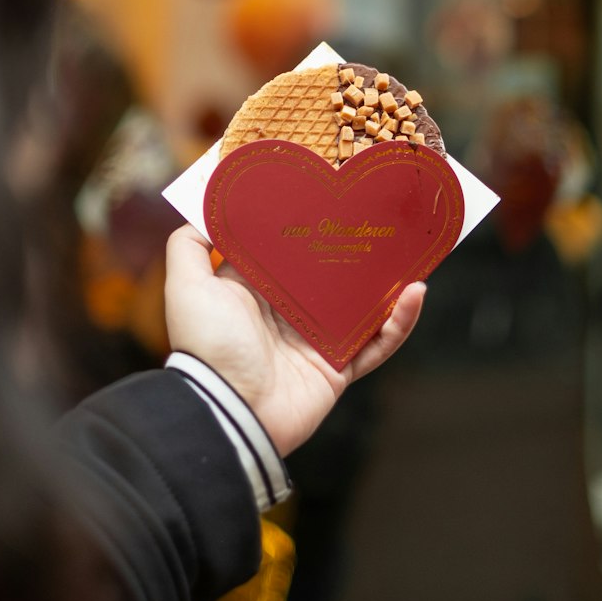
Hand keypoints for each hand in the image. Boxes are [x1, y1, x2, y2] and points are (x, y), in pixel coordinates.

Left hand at [164, 225, 425, 455]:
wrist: (228, 410)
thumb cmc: (207, 346)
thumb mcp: (186, 285)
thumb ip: (189, 243)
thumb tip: (204, 206)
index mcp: (259, 288)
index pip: (291, 247)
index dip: (311, 221)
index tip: (333, 190)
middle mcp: (291, 310)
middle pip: (333, 271)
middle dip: (357, 246)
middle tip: (383, 215)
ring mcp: (318, 339)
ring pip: (364, 304)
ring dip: (389, 281)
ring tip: (410, 251)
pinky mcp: (340, 368)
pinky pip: (378, 343)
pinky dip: (400, 321)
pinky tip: (415, 293)